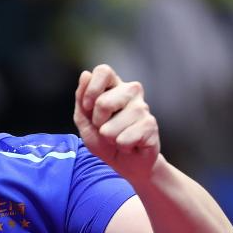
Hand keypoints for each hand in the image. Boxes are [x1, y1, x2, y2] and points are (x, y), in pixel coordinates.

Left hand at [73, 64, 159, 181]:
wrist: (126, 162)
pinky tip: (130, 144)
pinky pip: (125, 139)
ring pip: (112, 126)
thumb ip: (81, 99)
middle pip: (103, 102)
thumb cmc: (104, 140)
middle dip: (97, 122)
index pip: (103, 71)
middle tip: (104, 128)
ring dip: (109, 138)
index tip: (87, 107)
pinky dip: (121, 146)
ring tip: (117, 138)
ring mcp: (143, 107)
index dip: (91, 90)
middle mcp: (131, 91)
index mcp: (113, 86)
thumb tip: (85, 74)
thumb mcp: (84, 121)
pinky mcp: (151, 124)